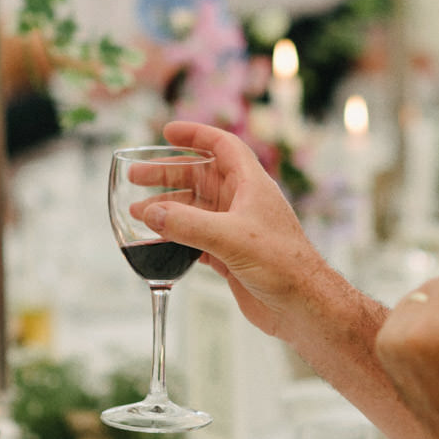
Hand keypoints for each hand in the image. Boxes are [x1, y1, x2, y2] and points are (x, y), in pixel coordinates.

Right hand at [143, 121, 334, 341]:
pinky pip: (196, 237)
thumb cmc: (281, 265)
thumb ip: (187, 224)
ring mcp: (236, 229)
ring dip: (167, 208)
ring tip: (137, 213)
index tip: (167, 132)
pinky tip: (157, 241)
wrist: (302, 306)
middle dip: (168, 173)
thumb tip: (151, 214)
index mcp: (250, 184)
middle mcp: (242, 202)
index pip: (222, 146)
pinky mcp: (230, 255)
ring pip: (195, 208)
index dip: (195, 135)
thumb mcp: (230, 238)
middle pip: (200, 176)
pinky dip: (176, 236)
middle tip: (137, 176)